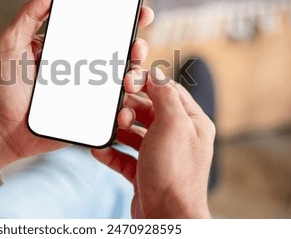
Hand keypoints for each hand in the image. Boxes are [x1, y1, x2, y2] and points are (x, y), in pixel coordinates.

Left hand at [0, 0, 153, 169]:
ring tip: (129, 78)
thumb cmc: (1, 86)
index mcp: (66, 47)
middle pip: (118, 53)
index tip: (139, 11)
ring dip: (135, 76)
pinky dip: (124, 109)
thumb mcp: (11, 43)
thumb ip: (28, 16)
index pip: (99, 29)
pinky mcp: (88, 115)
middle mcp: (81, 67)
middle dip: (137, 46)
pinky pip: (112, 110)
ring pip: (121, 81)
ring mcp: (86, 92)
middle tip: (137, 46)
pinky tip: (123, 108)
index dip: (122, 19)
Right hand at [92, 68, 214, 218]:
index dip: (147, 83)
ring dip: (119, 130)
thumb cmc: (174, 172)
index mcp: (191, 123)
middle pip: (149, 111)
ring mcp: (160, 156)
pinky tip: (99, 150)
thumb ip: (164, 95)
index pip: (168, 92)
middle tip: (117, 111)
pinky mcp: (144, 173)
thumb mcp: (172, 124)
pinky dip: (111, 152)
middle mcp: (177, 138)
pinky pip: (123, 157)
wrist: (167, 217)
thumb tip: (155, 73)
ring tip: (110, 129)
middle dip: (130, 108)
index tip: (127, 80)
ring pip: (135, 133)